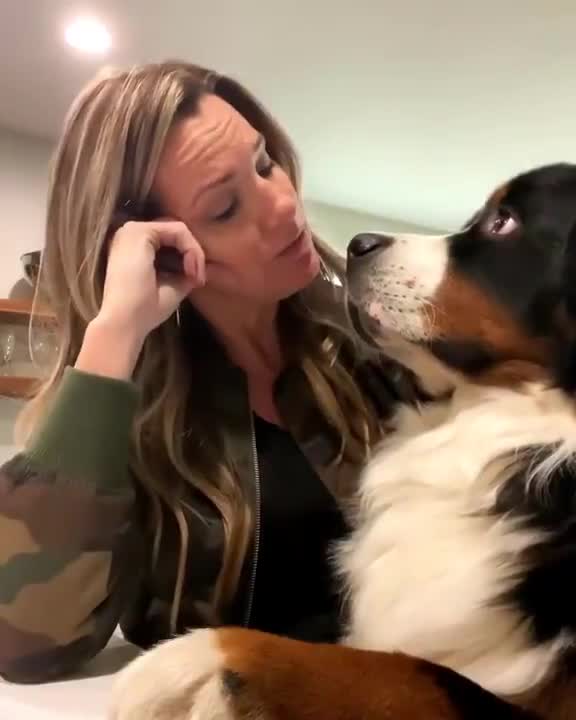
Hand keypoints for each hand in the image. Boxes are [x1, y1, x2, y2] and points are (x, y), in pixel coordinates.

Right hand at [99, 218, 204, 339]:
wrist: (125, 322)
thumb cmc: (145, 310)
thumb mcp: (172, 286)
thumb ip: (184, 270)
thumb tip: (203, 264)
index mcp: (133, 247)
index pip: (170, 241)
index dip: (189, 257)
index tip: (197, 282)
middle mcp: (129, 235)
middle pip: (175, 233)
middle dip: (194, 254)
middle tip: (198, 280)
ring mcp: (132, 231)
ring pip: (179, 230)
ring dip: (195, 252)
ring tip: (195, 277)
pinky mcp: (139, 232)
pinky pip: (178, 230)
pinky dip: (191, 249)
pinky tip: (190, 269)